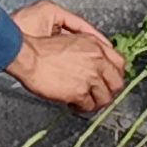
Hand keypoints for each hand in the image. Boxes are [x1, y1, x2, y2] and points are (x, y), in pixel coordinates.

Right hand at [7, 0, 126, 111]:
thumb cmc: (41, 47)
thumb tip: (93, 60)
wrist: (27, 56)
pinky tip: (74, 104)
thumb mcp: (70, 38)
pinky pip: (88, 106)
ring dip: (96, 101)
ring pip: (105, 97)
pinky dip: (81, 107)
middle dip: (109, 91)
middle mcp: (97, 59)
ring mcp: (90, 76)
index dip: (114, 74)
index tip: (109, 79)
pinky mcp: (80, 91)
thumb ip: (87, 48)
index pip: (119, 62)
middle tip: (99, 94)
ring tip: (86, 101)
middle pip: (117, 82)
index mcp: (95, 45)